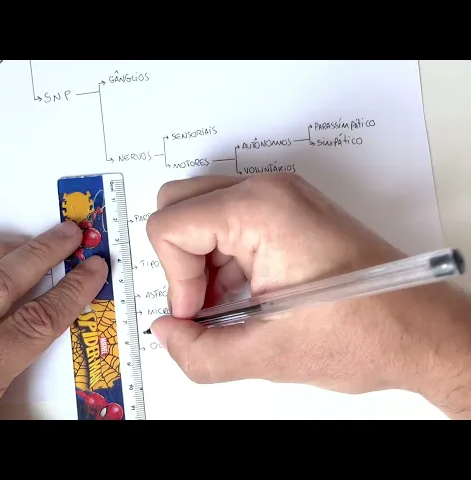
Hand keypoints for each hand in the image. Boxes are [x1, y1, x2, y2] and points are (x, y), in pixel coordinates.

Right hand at [146, 174, 470, 417]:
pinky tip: (244, 295)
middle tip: (202, 303)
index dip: (174, 278)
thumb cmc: (369, 331)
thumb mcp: (269, 355)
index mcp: (261, 210)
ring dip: (200, 261)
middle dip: (180, 260)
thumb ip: (200, 352)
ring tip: (227, 305)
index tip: (195, 313)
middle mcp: (269, 191)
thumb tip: (167, 334)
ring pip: (201, 212)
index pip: (170, 225)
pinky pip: (228, 222)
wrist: (422, 332)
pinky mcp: (289, 213)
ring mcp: (281, 198)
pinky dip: (221, 258)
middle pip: (179, 205)